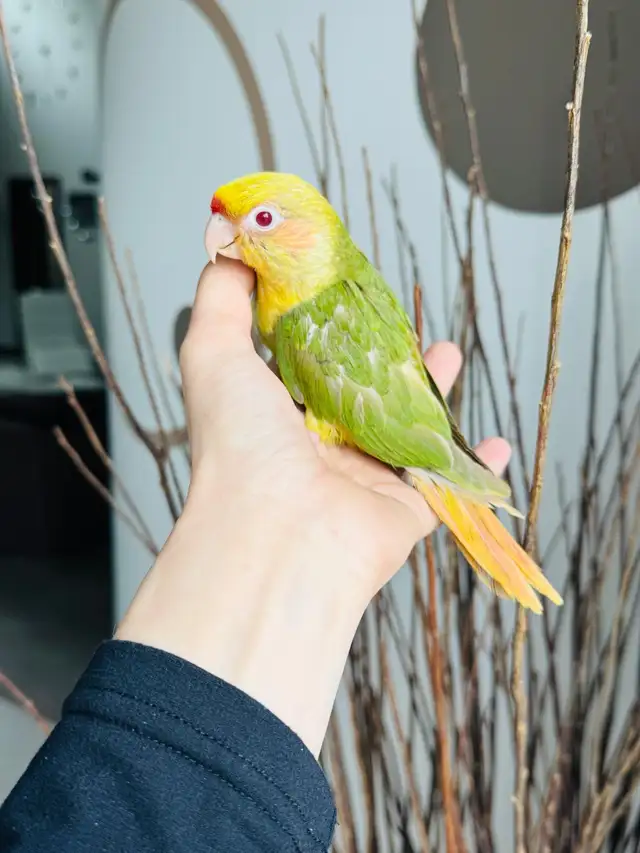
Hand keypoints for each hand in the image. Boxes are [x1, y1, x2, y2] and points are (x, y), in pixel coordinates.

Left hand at [183, 258, 510, 596]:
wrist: (279, 535)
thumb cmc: (241, 446)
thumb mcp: (213, 353)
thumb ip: (220, 300)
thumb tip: (229, 253)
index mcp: (273, 413)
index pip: (306, 362)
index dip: (327, 326)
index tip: (347, 290)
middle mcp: (316, 446)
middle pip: (361, 390)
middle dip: (385, 354)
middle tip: (404, 323)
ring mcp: (362, 478)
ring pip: (406, 427)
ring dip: (431, 392)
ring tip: (448, 353)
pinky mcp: (404, 507)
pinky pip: (447, 480)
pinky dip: (474, 460)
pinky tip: (494, 442)